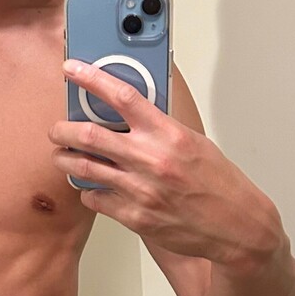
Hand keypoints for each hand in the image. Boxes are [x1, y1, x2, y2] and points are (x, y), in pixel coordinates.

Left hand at [48, 60, 278, 264]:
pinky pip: (96, 199)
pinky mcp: (135, 217)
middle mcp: (151, 159)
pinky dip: (89, 191)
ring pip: (83, 169)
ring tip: (63, 157)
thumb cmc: (218, 182)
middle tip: (58, 130)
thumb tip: (127, 111)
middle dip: (63, 131)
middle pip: (89, 135)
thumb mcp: (193, 142)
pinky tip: (92, 188)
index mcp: (167, 134)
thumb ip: (159, 127)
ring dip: (66, 161)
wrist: (237, 226)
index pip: (122, 96)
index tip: (72, 69)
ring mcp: (140, 190)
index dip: (92, 78)